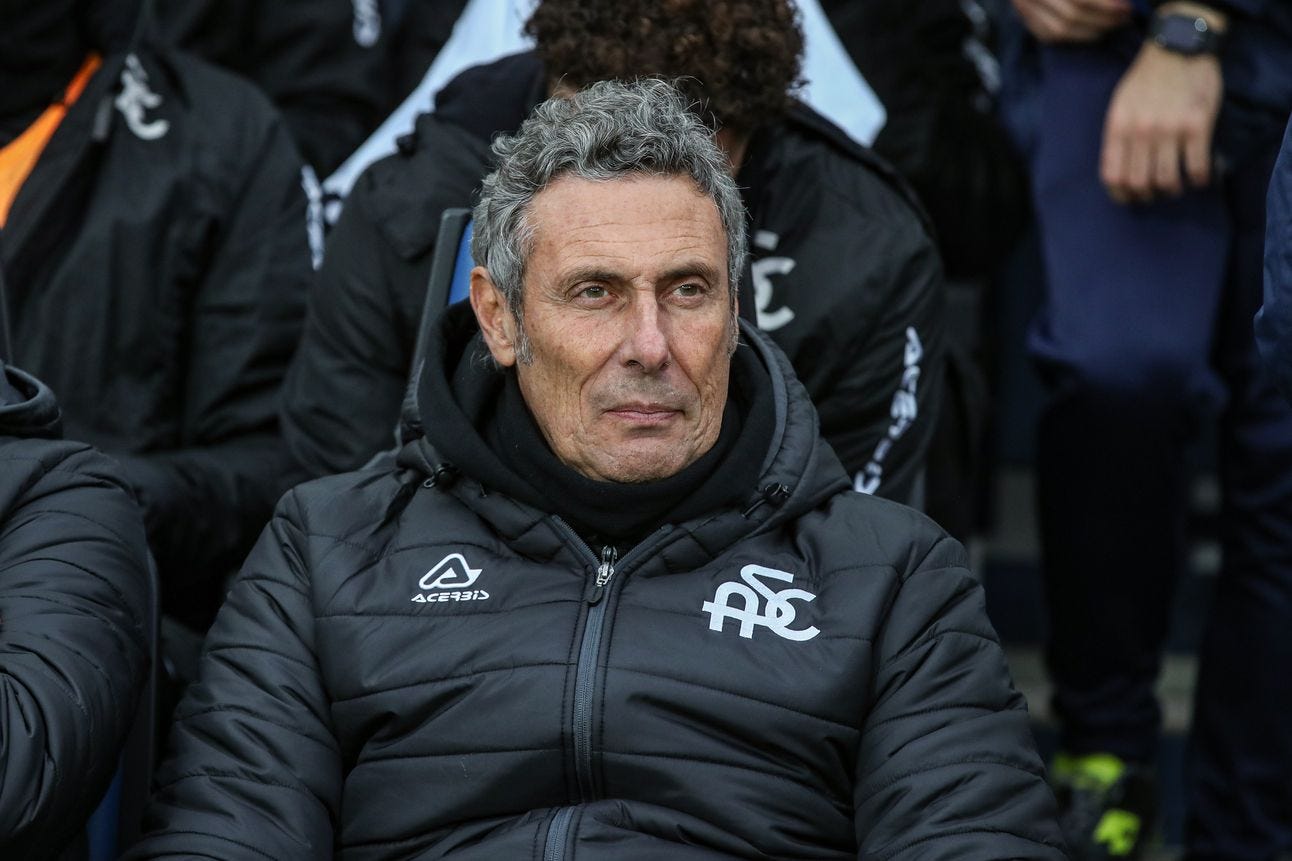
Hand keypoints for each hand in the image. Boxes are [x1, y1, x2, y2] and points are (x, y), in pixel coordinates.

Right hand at [1011, 0, 1131, 41]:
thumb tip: (1120, 4)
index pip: (1079, 1)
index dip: (1106, 7)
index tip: (1127, 8)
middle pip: (1070, 16)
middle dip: (1102, 21)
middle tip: (1124, 19)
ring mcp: (1024, 5)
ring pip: (1059, 31)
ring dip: (1090, 33)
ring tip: (1111, 26)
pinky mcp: (1025, 17)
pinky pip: (1048, 36)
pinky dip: (1072, 37)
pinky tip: (1091, 32)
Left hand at [1100, 42, 1222, 202]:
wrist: (1178, 48)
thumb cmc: (1146, 79)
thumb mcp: (1120, 106)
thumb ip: (1118, 137)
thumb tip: (1120, 173)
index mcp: (1118, 128)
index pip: (1112, 176)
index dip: (1121, 195)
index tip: (1131, 198)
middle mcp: (1140, 131)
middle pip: (1139, 184)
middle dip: (1148, 196)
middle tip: (1157, 192)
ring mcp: (1169, 129)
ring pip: (1167, 180)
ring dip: (1173, 190)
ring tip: (1177, 184)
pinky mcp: (1196, 125)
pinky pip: (1196, 167)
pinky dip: (1199, 179)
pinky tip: (1200, 177)